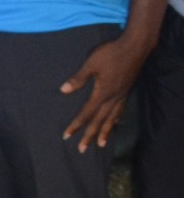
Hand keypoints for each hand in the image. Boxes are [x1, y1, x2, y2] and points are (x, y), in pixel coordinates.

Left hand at [60, 34, 150, 151]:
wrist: (135, 47)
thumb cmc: (111, 54)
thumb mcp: (91, 64)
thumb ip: (78, 78)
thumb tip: (63, 90)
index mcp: (102, 93)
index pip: (86, 114)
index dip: (76, 125)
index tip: (67, 135)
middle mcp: (113, 98)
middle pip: (99, 121)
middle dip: (90, 135)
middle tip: (81, 149)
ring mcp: (122, 95)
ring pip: (112, 119)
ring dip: (105, 132)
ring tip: (101, 144)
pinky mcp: (127, 91)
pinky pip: (121, 110)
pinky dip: (116, 120)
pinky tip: (115, 124)